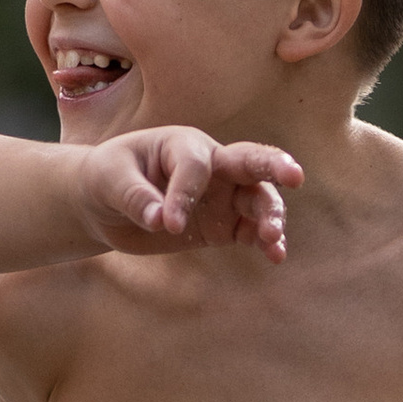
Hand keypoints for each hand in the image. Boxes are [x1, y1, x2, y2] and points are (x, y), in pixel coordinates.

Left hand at [78, 127, 302, 262]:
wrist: (107, 204)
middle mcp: (212, 166)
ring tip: (273, 237)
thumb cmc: (109, 177)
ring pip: (258, 199)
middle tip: (295, 176)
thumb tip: (161, 220)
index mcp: (184, 145)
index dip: (185, 194)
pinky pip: (250, 231)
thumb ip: (136, 197)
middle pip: (251, 162)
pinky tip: (275, 256)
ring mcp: (222, 196)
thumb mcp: (111, 180)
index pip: (196, 166)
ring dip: (270, 215)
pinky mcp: (223, 226)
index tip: (167, 224)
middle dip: (274, 166)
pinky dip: (264, 242)